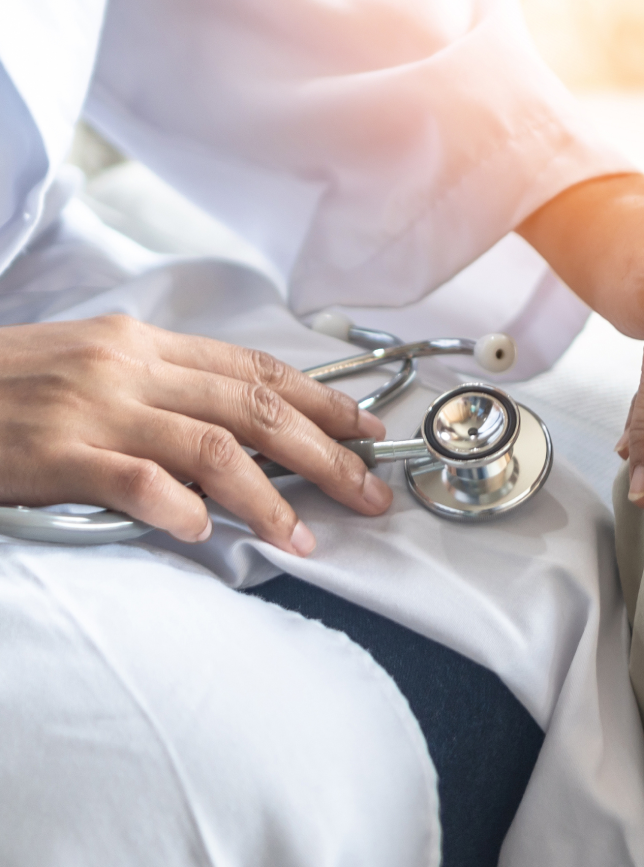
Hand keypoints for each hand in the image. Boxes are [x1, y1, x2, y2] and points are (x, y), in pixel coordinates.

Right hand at [0, 315, 392, 554]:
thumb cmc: (5, 384)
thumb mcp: (91, 363)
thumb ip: (163, 387)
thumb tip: (238, 426)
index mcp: (144, 343)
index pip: (256, 369)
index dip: (322, 401)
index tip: (366, 431)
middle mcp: (130, 367)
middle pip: (256, 409)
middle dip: (326, 453)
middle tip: (369, 492)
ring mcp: (94, 409)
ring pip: (214, 447)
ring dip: (270, 498)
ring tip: (302, 538)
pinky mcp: (57, 453)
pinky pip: (138, 481)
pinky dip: (180, 508)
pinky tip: (201, 532)